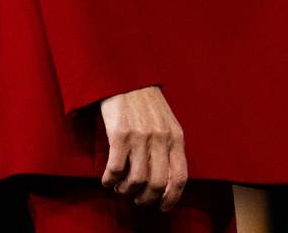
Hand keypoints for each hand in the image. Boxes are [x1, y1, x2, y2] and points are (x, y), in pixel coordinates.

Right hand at [99, 85, 186, 210]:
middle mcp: (161, 138)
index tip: (161, 208)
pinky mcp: (120, 134)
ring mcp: (141, 136)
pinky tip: (107, 180)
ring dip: (125, 190)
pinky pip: (115, 169)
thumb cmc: (147, 104)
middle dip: (145, 199)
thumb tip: (166, 182)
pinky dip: (110, 181)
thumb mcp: (168, 124)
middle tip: (136, 199)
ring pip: (135, 180)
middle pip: (157, 184)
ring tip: (120, 187)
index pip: (180, 177)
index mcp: (176, 137)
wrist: (127, 78)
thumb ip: (169, 149)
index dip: (171, 199)